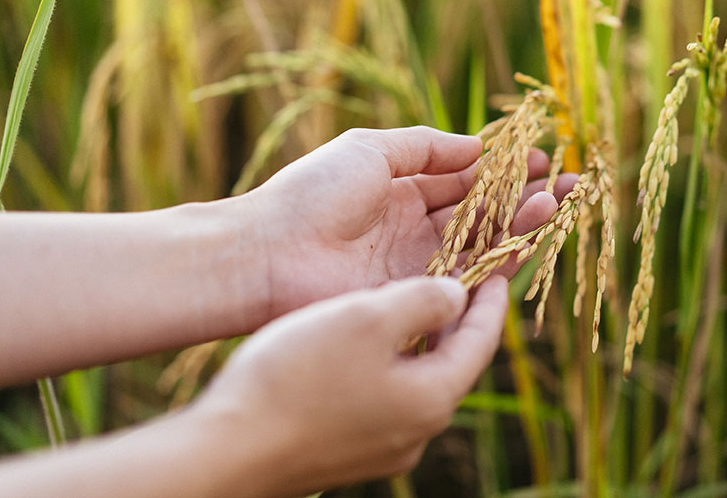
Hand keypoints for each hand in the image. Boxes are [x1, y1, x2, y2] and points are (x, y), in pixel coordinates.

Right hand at [195, 275, 507, 496]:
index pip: (481, 343)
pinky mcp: (348, 454)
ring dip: (419, 341)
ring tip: (411, 303)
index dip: (492, 301)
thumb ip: (423, 300)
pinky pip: (385, 399)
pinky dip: (390, 364)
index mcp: (432, 400)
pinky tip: (365, 345)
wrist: (226, 451)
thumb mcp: (367, 319)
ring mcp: (382, 450)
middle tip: (459, 280)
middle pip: (452, 364)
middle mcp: (417, 434)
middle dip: (456, 320)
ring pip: (416, 381)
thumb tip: (456, 295)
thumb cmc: (297, 378)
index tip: (500, 271)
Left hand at [240, 126, 573, 323]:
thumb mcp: (369, 150)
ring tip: (554, 203)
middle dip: (523, 197)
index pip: (464, 179)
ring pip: (481, 244)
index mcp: (400, 190)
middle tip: (565, 185)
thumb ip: (424, 146)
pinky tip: (526, 237)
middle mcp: (414, 228)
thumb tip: (476, 146)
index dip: (503, 169)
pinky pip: (467, 277)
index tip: (540, 157)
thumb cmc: (311, 194)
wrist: (270, 255)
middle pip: (481, 212)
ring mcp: (416, 264)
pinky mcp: (417, 296)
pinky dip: (499, 259)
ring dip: (519, 224)